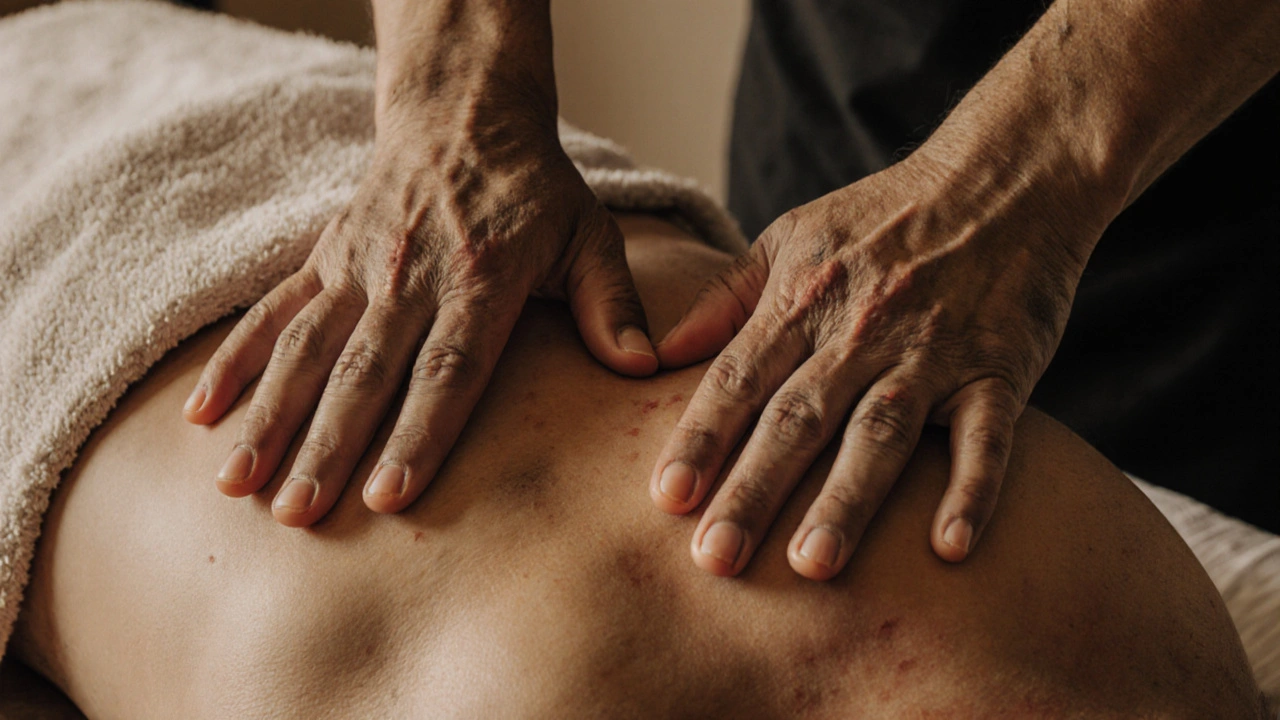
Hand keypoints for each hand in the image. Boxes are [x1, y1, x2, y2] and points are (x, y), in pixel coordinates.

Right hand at [184, 99, 656, 525]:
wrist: (463, 117)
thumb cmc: (534, 191)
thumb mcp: (589, 234)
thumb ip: (610, 302)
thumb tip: (641, 367)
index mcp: (480, 279)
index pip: (447, 369)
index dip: (418, 433)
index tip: (389, 496)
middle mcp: (410, 277)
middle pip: (364, 373)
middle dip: (328, 447)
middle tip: (299, 515)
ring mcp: (357, 268)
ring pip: (305, 349)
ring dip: (270, 417)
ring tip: (238, 484)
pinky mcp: (323, 258)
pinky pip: (271, 312)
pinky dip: (233, 361)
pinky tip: (202, 416)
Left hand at [649, 149, 1102, 578]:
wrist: (1006, 177)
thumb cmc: (884, 216)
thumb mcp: (792, 238)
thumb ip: (725, 299)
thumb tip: (654, 354)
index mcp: (804, 299)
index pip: (739, 377)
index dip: (702, 437)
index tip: (666, 497)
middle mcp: (862, 330)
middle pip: (798, 419)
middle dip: (754, 489)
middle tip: (715, 559)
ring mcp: (933, 352)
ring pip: (881, 434)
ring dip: (847, 500)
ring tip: (812, 565)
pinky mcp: (1001, 369)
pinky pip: (987, 437)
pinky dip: (972, 490)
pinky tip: (949, 549)